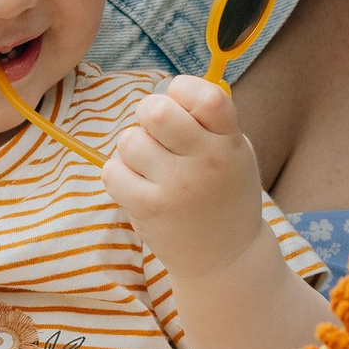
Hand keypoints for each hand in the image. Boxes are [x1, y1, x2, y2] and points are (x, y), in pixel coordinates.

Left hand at [104, 75, 264, 281]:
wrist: (227, 258)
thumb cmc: (224, 194)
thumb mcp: (236, 152)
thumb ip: (208, 121)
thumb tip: (165, 92)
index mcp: (230, 142)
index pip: (206, 96)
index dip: (183, 90)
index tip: (180, 103)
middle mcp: (206, 162)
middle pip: (157, 111)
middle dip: (148, 113)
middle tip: (155, 130)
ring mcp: (177, 187)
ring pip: (129, 140)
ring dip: (133, 148)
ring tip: (150, 167)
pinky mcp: (149, 209)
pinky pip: (112, 171)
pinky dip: (119, 174)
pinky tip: (138, 186)